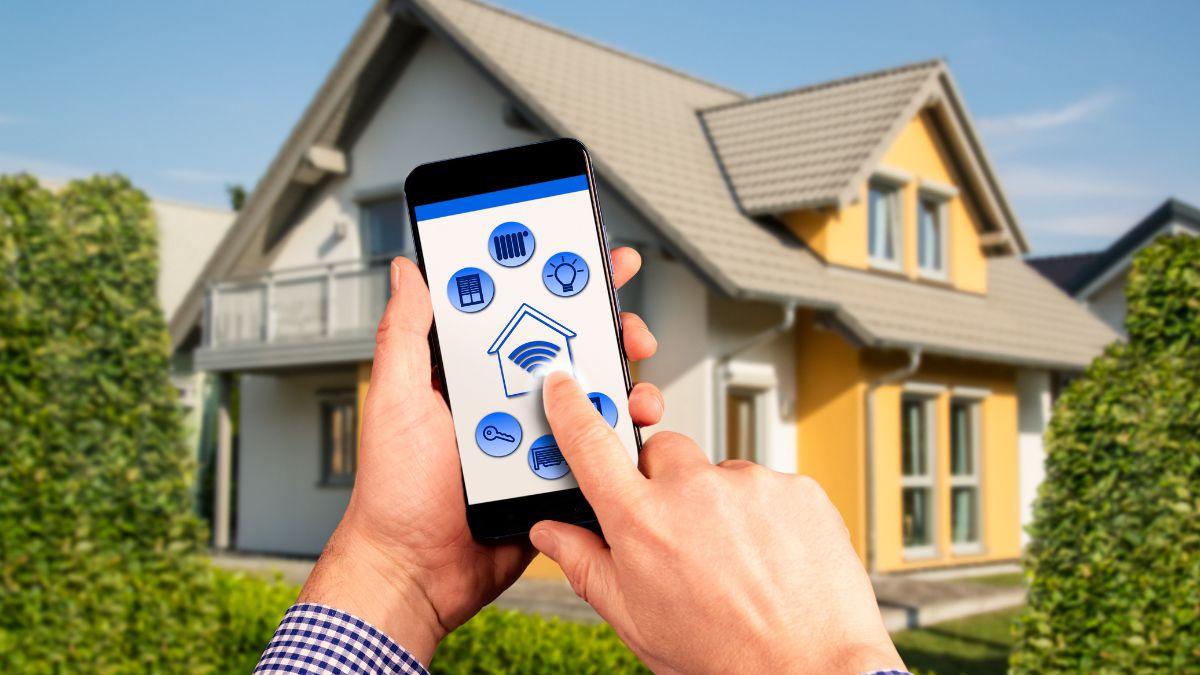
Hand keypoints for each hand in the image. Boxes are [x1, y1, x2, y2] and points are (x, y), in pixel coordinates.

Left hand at [297, 247, 662, 663]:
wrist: (416, 572)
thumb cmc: (394, 493)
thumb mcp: (396, 399)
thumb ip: (406, 334)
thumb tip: (408, 271)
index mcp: (471, 376)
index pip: (518, 315)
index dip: (554, 285)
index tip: (584, 258)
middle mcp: (508, 402)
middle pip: (569, 352)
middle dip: (607, 331)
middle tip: (627, 323)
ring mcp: (536, 441)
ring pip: (593, 400)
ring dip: (623, 385)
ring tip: (635, 382)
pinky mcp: (557, 478)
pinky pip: (598, 453)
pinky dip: (621, 440)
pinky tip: (630, 431)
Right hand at [530, 372, 904, 673]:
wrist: (813, 671)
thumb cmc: (724, 655)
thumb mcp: (635, 620)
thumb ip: (587, 565)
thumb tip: (552, 535)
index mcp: (642, 522)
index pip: (591, 445)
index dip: (572, 409)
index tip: (566, 388)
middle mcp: (694, 490)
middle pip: (661, 453)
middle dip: (662, 482)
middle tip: (678, 533)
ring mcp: (750, 483)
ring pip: (719, 475)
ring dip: (719, 504)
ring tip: (735, 561)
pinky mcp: (796, 486)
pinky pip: (767, 487)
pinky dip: (764, 515)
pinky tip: (769, 557)